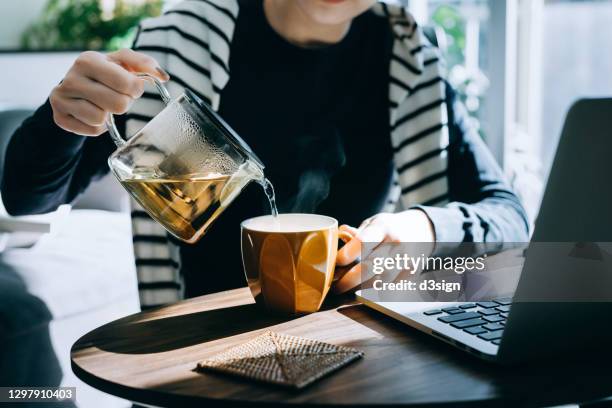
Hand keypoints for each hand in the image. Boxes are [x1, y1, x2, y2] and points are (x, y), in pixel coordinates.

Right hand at [50, 49, 169, 136]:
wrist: (73, 87)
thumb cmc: (105, 73)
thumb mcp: (122, 62)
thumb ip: (144, 63)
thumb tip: (164, 77)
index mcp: (88, 60)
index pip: (127, 83)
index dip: (135, 89)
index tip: (131, 87)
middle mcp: (71, 78)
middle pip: (118, 105)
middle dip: (123, 103)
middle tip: (116, 96)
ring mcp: (61, 98)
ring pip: (102, 119)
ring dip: (109, 115)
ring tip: (102, 105)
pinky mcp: (59, 117)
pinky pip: (92, 130)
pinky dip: (98, 127)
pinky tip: (92, 114)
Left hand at [333, 210, 435, 293]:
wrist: (421, 230)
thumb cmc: (390, 227)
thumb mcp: (374, 223)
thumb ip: (357, 233)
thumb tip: (339, 235)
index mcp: (383, 227)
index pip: (363, 242)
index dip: (347, 254)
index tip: (335, 263)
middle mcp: (396, 243)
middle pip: (369, 266)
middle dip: (349, 280)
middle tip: (335, 286)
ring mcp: (405, 260)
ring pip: (379, 281)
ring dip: (360, 287)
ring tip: (347, 288)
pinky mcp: (410, 273)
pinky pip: (389, 287)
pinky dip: (374, 289)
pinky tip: (364, 288)